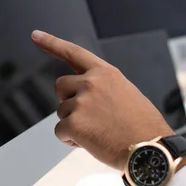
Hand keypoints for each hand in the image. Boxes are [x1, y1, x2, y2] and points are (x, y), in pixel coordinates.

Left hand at [31, 30, 174, 170]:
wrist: (150, 150)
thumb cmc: (142, 127)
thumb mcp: (126, 94)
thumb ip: (102, 88)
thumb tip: (80, 97)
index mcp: (106, 73)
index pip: (74, 52)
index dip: (52, 43)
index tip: (35, 35)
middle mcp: (91, 83)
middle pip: (60, 86)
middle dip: (68, 101)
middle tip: (89, 117)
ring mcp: (81, 102)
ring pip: (61, 112)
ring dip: (74, 124)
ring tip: (100, 132)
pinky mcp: (74, 123)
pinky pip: (60, 131)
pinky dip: (71, 140)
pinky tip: (92, 142)